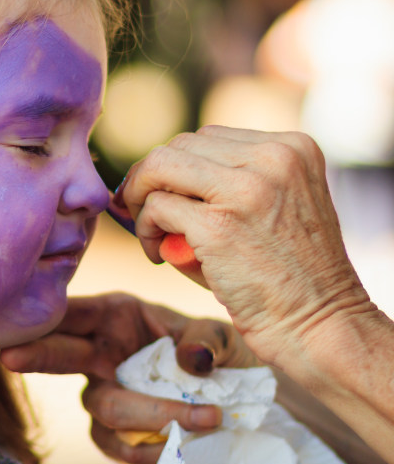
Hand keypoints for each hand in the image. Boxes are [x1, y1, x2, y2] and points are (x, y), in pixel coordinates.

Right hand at [0, 293, 254, 463]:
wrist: (236, 395)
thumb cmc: (218, 352)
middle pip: (58, 354)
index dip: (49, 317)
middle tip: (8, 357)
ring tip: (202, 421)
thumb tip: (192, 362)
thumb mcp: (220, 335)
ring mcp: (103, 390)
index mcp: (114, 316)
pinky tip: (175, 447)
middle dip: (34, 355)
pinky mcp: (115, 427)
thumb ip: (205, 340)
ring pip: (103, 407)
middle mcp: (99, 350)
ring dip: (149, 418)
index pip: (74, 313)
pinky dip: (142, 448)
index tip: (27, 320)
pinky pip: (111, 442)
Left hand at [118, 127, 374, 371]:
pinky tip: (159, 255)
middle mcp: (273, 158)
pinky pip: (156, 207)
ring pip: (160, 165)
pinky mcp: (218, 225)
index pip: (210, 138)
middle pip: (181, 145)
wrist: (321, 326)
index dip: (178, 167)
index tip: (166, 194)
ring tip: (153, 235)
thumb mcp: (278, 208)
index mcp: (293, 148)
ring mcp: (246, 189)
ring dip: (142, 198)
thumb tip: (155, 181)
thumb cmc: (293, 278)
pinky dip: (146, 229)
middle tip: (149, 216)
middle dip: (154, 178)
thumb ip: (232, 185)